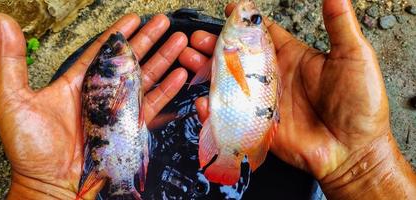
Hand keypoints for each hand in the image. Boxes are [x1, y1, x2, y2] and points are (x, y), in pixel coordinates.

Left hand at [0, 13, 187, 198]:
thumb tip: (3, 22)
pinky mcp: (128, 128)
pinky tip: (178, 76)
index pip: (101, 51)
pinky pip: (151, 105)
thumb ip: (12, 60)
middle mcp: (99, 94)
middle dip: (149, 40)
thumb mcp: (13, 99)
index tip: (134, 18)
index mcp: (76, 83)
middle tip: (164, 24)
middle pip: (129, 60)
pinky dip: (166, 90)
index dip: (118, 33)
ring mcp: (116, 111)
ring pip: (145, 79)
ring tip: (179, 43)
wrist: (50, 183)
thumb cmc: (30, 148)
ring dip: (163, 60)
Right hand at [179, 1, 415, 198]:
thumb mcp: (354, 57)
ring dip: (205, 70)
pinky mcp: (257, 125)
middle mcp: (272, 77)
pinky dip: (212, 109)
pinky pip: (230, 115)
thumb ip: (339, 24)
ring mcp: (262, 102)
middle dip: (214, 45)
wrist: (355, 150)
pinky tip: (202, 100)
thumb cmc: (360, 103)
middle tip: (197, 38)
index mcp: (290, 56)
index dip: (244, 20)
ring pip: (227, 82)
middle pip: (236, 55)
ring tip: (188, 59)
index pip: (261, 32)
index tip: (229, 9)